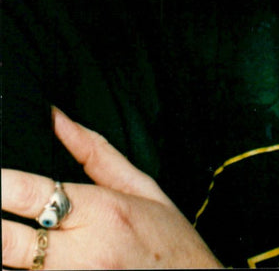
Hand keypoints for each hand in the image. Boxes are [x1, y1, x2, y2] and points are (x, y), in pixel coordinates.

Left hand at [2, 109, 222, 268]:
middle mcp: (83, 254)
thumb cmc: (168, 241)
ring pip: (12, 269)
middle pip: (8, 242)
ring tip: (15, 235)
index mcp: (102, 212)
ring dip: (8, 253)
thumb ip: (93, 152)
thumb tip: (55, 117)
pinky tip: (28, 259)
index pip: (32, 194)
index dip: (1, 185)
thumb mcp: (139, 187)